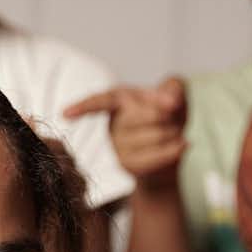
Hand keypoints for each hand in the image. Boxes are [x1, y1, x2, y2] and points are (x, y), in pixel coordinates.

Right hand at [63, 78, 189, 187]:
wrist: (171, 150)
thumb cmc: (167, 117)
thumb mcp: (174, 95)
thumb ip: (174, 87)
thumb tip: (172, 101)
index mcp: (117, 99)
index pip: (100, 101)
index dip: (84, 107)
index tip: (66, 114)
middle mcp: (112, 123)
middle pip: (149, 115)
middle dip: (170, 115)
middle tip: (173, 117)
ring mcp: (117, 147)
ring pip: (157, 136)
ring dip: (175, 133)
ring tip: (174, 133)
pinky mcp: (127, 165)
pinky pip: (156, 156)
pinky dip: (175, 150)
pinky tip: (184, 145)